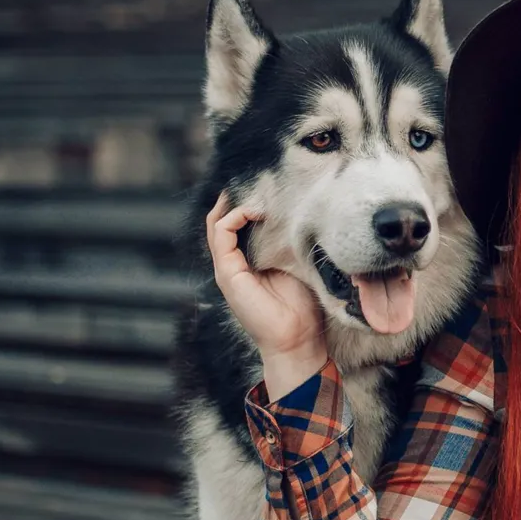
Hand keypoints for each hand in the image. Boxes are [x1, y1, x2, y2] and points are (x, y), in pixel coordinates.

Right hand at [206, 192, 326, 395]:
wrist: (297, 340)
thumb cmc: (302, 308)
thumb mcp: (297, 267)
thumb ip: (291, 246)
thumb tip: (303, 217)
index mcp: (247, 261)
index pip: (237, 222)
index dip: (247, 201)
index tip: (269, 185)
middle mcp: (233, 263)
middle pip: (222, 218)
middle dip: (237, 196)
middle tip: (258, 179)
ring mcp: (227, 267)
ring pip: (218, 222)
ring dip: (236, 203)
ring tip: (258, 194)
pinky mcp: (227, 272)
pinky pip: (221, 233)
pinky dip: (235, 215)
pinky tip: (256, 210)